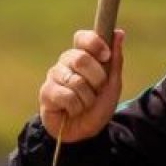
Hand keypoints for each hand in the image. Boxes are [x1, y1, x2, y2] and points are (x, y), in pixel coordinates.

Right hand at [38, 29, 123, 143]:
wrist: (83, 133)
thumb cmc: (97, 106)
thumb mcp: (112, 85)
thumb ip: (115, 60)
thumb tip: (119, 33)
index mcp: (83, 55)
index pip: (83, 37)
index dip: (94, 43)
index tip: (106, 56)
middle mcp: (66, 62)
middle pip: (80, 59)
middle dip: (96, 79)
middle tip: (97, 90)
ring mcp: (54, 76)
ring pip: (75, 81)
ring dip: (87, 98)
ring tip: (84, 104)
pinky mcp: (46, 92)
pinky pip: (67, 96)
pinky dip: (76, 107)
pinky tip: (72, 110)